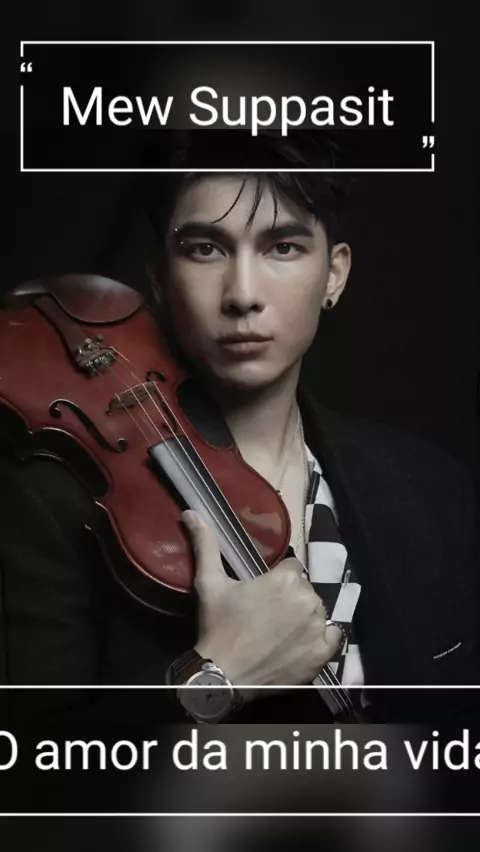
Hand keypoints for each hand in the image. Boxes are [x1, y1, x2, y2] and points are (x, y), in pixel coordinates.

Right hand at [182, 509, 342, 700]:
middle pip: (305, 589)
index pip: (292, 568)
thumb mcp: (209, 583)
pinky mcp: (322, 653)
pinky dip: (321, 637)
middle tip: (268, 614)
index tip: (263, 593)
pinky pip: (332, 636)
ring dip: (304, 616)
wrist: (223, 676)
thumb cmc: (218, 627)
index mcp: (285, 579)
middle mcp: (308, 599)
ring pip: (318, 611)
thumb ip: (205, 544)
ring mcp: (317, 628)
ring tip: (281, 631)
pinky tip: (302, 641)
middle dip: (290, 597)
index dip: (277, 580)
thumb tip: (191, 512)